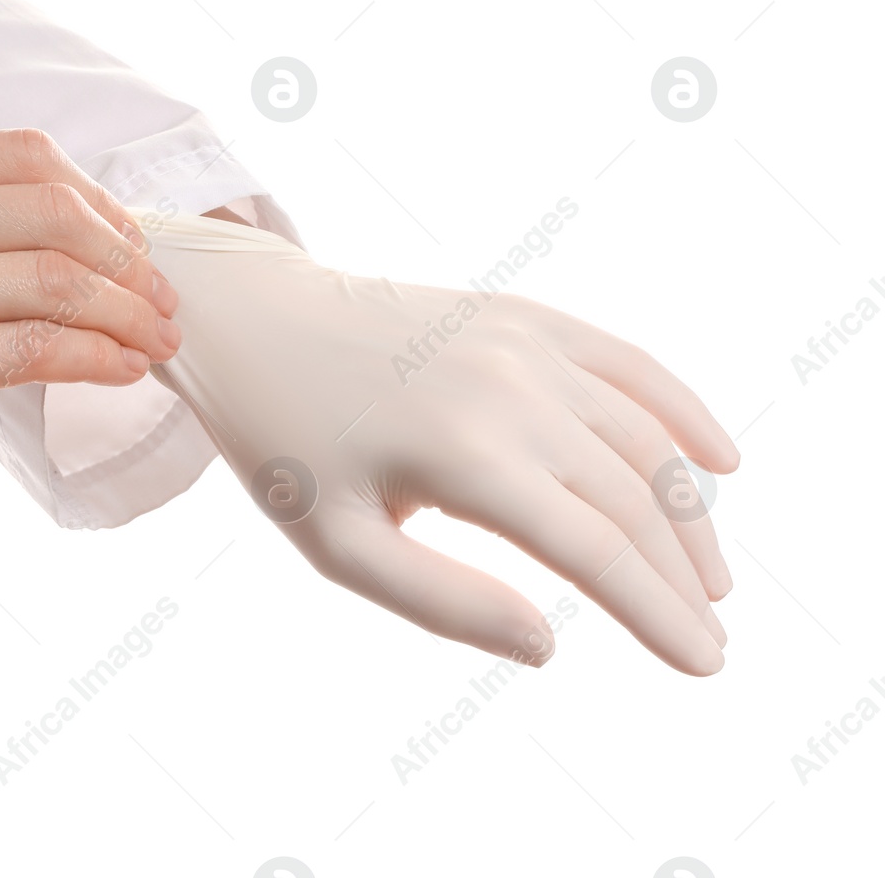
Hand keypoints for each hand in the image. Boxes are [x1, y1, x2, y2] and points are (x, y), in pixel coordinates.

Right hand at [0, 130, 180, 528]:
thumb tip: (76, 239)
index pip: (30, 157)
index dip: (103, 202)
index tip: (133, 247)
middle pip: (57, 213)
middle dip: (132, 261)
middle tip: (162, 302)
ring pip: (57, 282)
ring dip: (130, 315)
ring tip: (157, 342)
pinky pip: (34, 352)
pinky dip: (98, 359)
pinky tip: (122, 370)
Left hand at [141, 210, 738, 674]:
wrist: (256, 323)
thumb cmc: (286, 443)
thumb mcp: (338, 545)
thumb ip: (443, 601)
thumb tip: (547, 647)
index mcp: (464, 457)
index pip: (597, 552)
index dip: (659, 613)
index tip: (704, 664)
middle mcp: (511, 391)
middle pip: (633, 500)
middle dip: (682, 578)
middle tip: (711, 636)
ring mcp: (523, 343)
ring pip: (643, 436)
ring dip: (690, 511)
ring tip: (709, 577)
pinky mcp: (522, 314)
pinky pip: (627, 361)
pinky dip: (682, 408)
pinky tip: (721, 459)